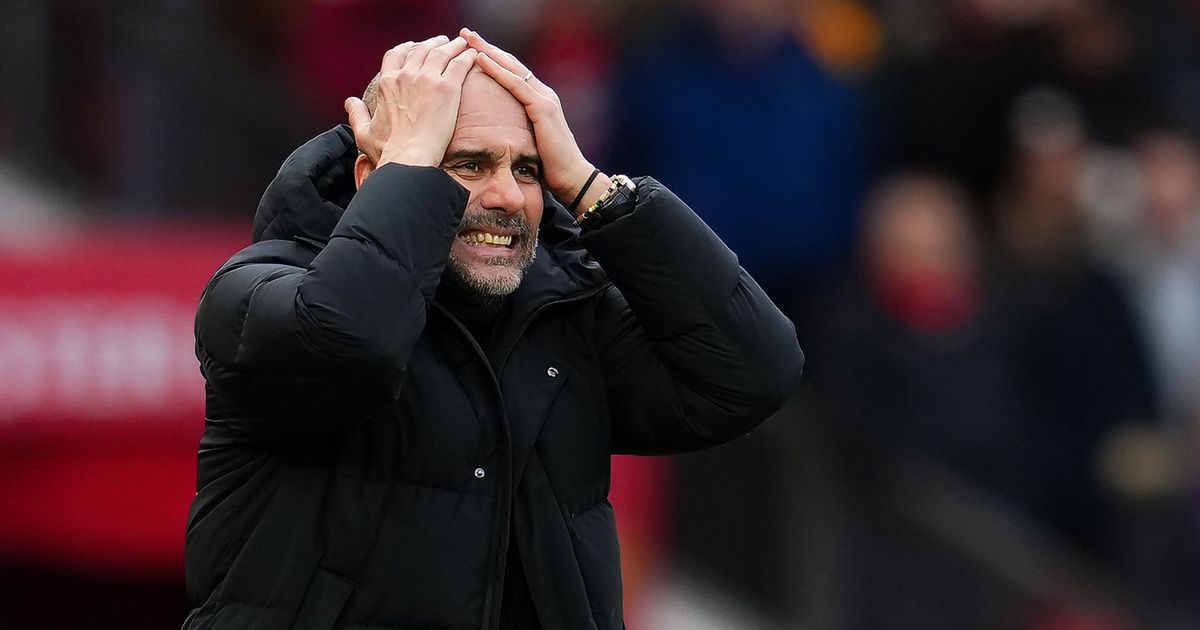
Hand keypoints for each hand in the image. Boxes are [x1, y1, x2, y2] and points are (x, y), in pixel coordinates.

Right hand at [345, 35, 477, 166]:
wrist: (411, 156)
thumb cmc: (389, 150)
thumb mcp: (365, 132)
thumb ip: (357, 114)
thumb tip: (350, 101)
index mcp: (388, 83)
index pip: (396, 54)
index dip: (406, 47)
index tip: (414, 46)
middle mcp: (406, 75)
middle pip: (421, 49)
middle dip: (432, 42)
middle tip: (442, 41)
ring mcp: (427, 79)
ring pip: (441, 52)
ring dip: (452, 45)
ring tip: (460, 43)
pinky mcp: (447, 87)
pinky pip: (459, 64)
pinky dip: (466, 56)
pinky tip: (473, 54)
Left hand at [461, 28, 610, 210]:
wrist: (572, 178)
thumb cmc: (549, 166)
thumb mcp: (528, 141)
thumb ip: (516, 128)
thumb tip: (496, 130)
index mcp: (539, 100)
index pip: (512, 72)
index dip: (493, 58)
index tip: (471, 47)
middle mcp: (543, 93)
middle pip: (511, 63)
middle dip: (487, 47)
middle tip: (466, 33)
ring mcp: (545, 99)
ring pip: (512, 68)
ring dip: (488, 51)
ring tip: (469, 39)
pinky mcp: (543, 109)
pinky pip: (516, 84)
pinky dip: (497, 70)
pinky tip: (481, 59)